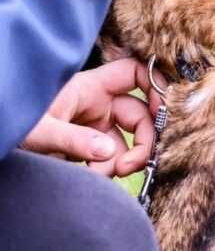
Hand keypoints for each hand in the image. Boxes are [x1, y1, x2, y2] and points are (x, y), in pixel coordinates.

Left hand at [22, 59, 165, 176]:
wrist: (0, 141)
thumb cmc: (15, 123)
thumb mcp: (41, 132)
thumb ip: (75, 141)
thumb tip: (108, 152)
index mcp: (90, 87)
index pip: (133, 72)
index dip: (155, 85)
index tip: (162, 111)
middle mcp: (96, 104)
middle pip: (137, 116)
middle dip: (140, 142)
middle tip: (129, 166)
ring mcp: (93, 126)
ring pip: (124, 143)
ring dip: (118, 162)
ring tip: (97, 174)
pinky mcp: (87, 147)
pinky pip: (109, 158)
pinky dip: (104, 170)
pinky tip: (89, 177)